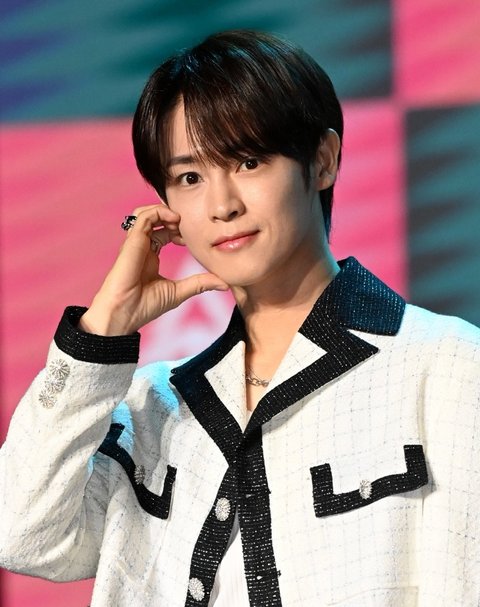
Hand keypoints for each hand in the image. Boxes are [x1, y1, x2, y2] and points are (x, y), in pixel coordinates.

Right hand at [79, 203, 228, 335]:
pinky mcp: (132, 242)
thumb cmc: (144, 306)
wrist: (124, 314)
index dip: (178, 231)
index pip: (162, 232)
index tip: (191, 240)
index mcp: (149, 256)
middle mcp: (141, 247)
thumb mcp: (179, 291)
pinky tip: (174, 220)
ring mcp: (135, 243)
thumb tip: (225, 284)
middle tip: (187, 227)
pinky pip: (142, 217)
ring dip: (164, 212)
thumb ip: (200, 283)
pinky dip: (158, 212)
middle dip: (173, 218)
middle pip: (154, 219)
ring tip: (179, 220)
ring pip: (146, 213)